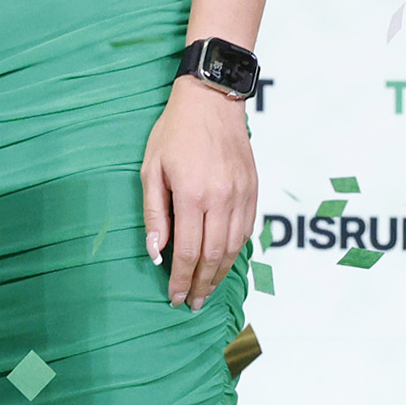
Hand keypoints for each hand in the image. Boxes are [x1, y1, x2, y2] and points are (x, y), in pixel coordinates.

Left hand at [142, 79, 259, 307]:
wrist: (212, 100)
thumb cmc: (174, 132)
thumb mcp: (152, 169)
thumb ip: (155, 213)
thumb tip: (157, 253)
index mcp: (192, 194)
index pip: (188, 251)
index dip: (181, 279)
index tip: (174, 297)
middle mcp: (221, 198)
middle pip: (214, 256)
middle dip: (202, 285)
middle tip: (192, 304)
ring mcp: (241, 195)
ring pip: (234, 248)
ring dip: (221, 274)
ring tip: (207, 291)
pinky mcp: (253, 189)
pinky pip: (247, 230)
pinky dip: (236, 252)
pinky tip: (225, 263)